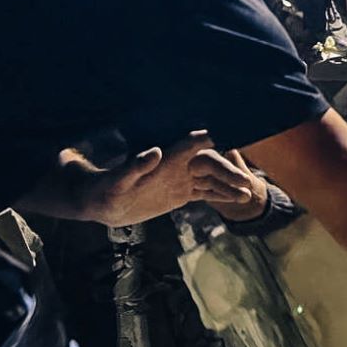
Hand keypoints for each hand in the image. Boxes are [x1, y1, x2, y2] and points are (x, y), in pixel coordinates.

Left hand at [79, 131, 259, 226]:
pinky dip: (222, 195)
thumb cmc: (104, 188)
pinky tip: (237, 199)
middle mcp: (177, 165)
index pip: (193, 145)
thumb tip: (156, 151)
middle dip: (227, 171)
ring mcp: (180, 179)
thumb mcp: (117, 179)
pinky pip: (206, 192)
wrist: (100, 204)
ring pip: (212, 179)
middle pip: (209, 163)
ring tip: (247, 194)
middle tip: (244, 183)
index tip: (228, 142)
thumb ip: (135, 165)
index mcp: (165, 158)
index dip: (210, 143)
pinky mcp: (180, 193)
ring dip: (229, 184)